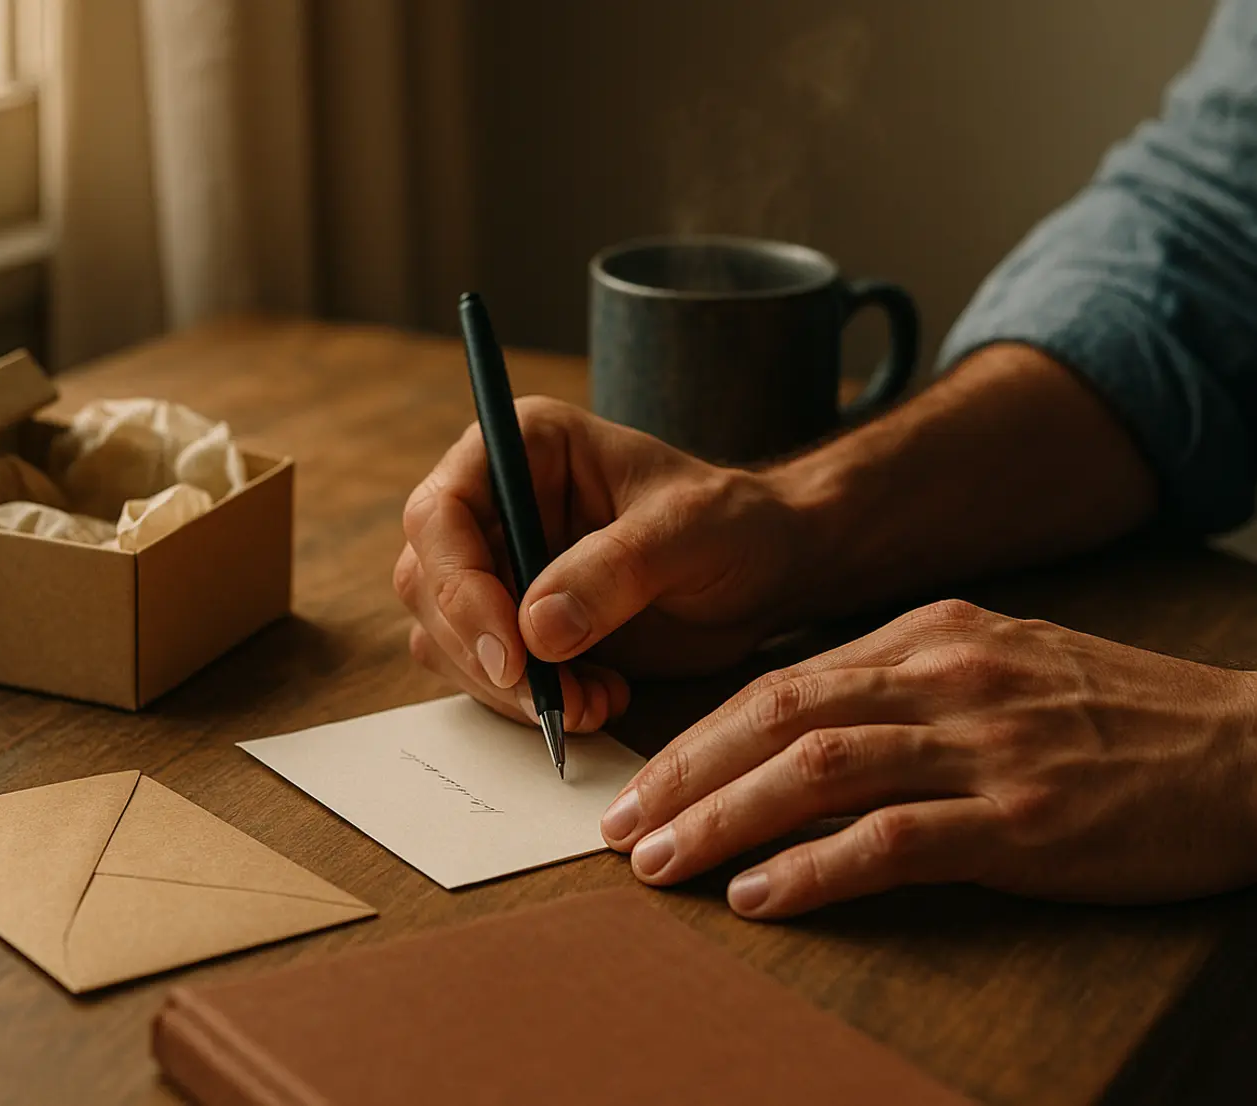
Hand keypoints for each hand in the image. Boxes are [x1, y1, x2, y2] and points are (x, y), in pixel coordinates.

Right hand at [395, 396, 811, 730]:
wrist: (763, 572)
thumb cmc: (733, 524)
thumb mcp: (689, 532)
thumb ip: (615, 570)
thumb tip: (535, 629)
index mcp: (523, 446)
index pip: (441, 512)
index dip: (459, 585)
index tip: (511, 654)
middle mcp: (492, 501)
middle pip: (428, 582)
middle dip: (483, 652)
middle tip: (553, 700)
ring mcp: (495, 565)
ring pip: (443, 637)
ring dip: (507, 688)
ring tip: (594, 701)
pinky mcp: (510, 623)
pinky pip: (480, 674)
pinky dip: (528, 703)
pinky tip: (596, 700)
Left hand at [601, 599, 1256, 916]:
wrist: (1253, 751)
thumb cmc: (1115, 715)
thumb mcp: (1000, 662)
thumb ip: (900, 682)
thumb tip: (793, 724)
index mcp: (931, 635)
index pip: (780, 682)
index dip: (698, 736)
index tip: (639, 782)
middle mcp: (946, 676)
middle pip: (778, 716)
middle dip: (684, 773)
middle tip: (618, 826)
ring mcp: (986, 745)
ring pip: (818, 771)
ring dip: (725, 819)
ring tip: (661, 863)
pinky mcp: (1026, 819)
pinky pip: (894, 840)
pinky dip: (816, 869)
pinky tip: (759, 896)